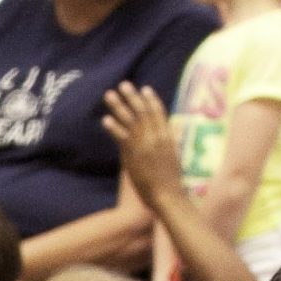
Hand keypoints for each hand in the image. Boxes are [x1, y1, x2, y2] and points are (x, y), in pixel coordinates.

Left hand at [102, 83, 179, 201]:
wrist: (167, 195)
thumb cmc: (171, 180)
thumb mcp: (174, 156)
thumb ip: (169, 142)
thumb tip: (169, 132)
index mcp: (168, 137)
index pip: (159, 113)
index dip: (151, 100)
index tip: (145, 89)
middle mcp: (157, 137)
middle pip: (143, 111)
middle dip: (132, 97)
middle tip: (123, 84)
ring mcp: (145, 144)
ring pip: (131, 120)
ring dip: (118, 106)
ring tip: (109, 95)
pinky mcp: (134, 155)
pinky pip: (122, 138)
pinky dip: (113, 128)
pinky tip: (105, 119)